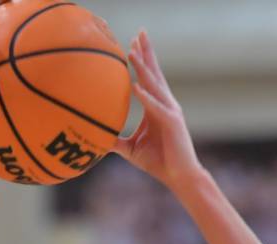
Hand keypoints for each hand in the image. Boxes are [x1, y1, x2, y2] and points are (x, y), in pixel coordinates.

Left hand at [113, 31, 201, 190]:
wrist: (178, 176)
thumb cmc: (158, 162)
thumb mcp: (131, 150)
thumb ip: (116, 142)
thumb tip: (97, 141)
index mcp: (156, 107)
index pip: (148, 79)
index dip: (142, 61)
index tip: (132, 43)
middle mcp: (165, 104)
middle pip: (154, 73)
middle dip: (146, 53)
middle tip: (139, 33)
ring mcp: (170, 112)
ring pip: (154, 86)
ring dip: (143, 69)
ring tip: (132, 52)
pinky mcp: (172, 123)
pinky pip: (156, 108)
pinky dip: (146, 97)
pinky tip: (136, 86)